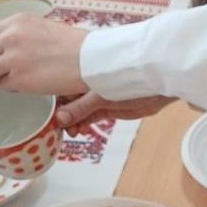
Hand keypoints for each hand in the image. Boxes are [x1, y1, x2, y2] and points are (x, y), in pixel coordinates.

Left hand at [0, 14, 88, 96]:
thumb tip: (3, 47)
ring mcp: (13, 58)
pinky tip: (23, 85)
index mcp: (18, 20)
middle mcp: (11, 36)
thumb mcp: (42, 27)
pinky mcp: (18, 79)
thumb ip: (20, 33)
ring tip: (6, 80)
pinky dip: (8, 88)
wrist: (91, 59)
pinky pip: (1, 86)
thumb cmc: (74, 45)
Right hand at [56, 89, 175, 130]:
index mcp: (83, 73)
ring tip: (71, 132)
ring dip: (73, 122)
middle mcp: (87, 84)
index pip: (61, 88)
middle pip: (68, 101)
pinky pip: (90, 116)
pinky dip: (84, 124)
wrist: (158, 83)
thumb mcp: (101, 96)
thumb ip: (81, 109)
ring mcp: (98, 97)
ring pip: (78, 111)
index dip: (54, 102)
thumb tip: (60, 119)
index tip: (47, 116)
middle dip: (62, 115)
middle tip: (59, 129)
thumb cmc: (129, 79)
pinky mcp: (107, 108)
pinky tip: (79, 131)